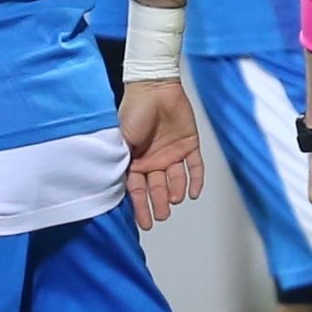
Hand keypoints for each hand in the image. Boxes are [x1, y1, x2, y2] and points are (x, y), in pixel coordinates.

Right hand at [118, 78, 205, 228]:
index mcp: (135, 162)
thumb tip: (115, 184)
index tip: (145, 223)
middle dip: (159, 202)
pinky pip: (195, 166)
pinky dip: (196, 179)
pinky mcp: (189, 145)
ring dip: (176, 190)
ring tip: (174, 199)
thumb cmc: (134, 111)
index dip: (141, 207)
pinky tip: (194, 192)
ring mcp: (172, 154)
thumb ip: (121, 161)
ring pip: (176, 179)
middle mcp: (154, 161)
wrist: (155, 88)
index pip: (137, 190)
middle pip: (158, 187)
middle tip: (162, 215)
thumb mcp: (121, 139)